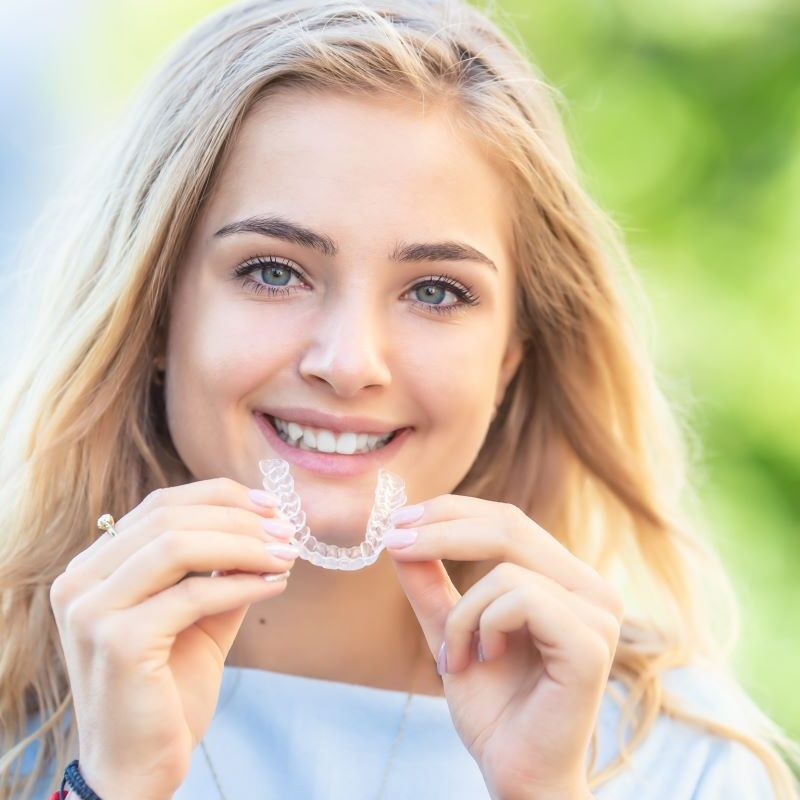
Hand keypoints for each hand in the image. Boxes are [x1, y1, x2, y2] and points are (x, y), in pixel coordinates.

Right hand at [50, 478, 298, 799]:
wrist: (139, 766)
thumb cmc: (168, 690)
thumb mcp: (198, 616)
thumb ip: (220, 570)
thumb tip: (268, 528)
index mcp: (93, 567)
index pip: (160, 505)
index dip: (221, 496)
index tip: (271, 505)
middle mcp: (80, 581)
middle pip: (170, 517)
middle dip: (240, 519)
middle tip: (288, 531)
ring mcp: (92, 610)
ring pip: (179, 546)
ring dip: (245, 545)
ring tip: (287, 555)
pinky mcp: (118, 642)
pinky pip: (194, 594)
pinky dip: (242, 583)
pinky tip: (276, 585)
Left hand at [385, 495, 622, 799]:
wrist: (516, 772)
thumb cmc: (493, 707)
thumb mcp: (450, 630)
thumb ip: (430, 585)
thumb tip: (400, 534)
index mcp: (565, 579)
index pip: (507, 520)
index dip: (452, 511)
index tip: (399, 520)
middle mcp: (590, 588)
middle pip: (509, 526)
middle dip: (442, 530)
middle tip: (395, 543)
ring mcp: (598, 615)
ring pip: (506, 569)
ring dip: (461, 614)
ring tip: (455, 657)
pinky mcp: (591, 643)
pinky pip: (520, 599)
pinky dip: (483, 626)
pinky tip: (484, 659)